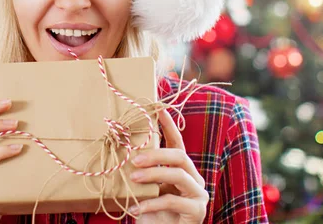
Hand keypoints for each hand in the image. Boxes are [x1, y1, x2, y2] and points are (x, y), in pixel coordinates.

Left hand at [129, 109, 208, 223]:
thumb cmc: (152, 216)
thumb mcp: (145, 191)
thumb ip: (142, 173)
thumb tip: (123, 152)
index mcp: (183, 171)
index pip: (178, 143)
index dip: (169, 126)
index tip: (158, 110)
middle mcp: (195, 179)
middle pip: (179, 157)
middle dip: (156, 155)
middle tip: (134, 159)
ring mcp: (199, 195)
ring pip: (179, 175)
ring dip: (153, 175)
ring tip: (133, 178)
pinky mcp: (197, 211)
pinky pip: (173, 201)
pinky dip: (151, 204)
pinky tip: (135, 208)